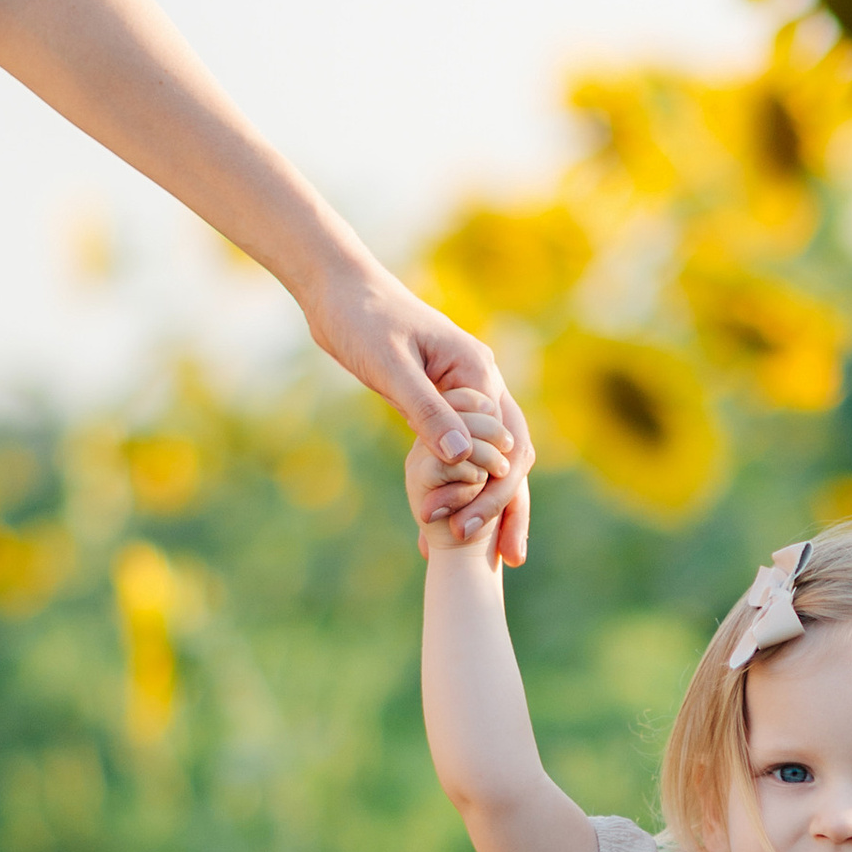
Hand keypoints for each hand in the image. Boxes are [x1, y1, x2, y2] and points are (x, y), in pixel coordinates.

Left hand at [306, 260, 534, 562]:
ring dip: (494, 502)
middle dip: (511, 507)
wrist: (338, 290)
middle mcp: (481, 384)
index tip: (476, 532)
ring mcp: (466, 394)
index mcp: (477, 372)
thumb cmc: (360, 318)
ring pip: (494, 457)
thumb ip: (426, 410)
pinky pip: (464, 451)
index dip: (497, 493)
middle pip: (513, 456)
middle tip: (508, 561)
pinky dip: (464, 486)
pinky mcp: (443, 402)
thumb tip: (463, 455)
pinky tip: (449, 520)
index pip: (505, 443)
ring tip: (487, 552)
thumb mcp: (390, 366)